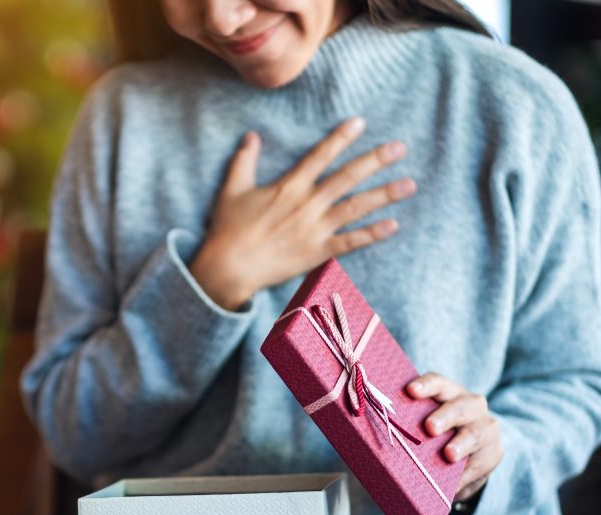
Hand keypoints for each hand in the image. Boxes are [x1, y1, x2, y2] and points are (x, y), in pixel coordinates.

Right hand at [190, 117, 416, 310]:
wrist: (228, 268)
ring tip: (409, 184)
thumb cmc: (228, 229)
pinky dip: (372, 234)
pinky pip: (350, 241)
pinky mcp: (317, 253)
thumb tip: (251, 135)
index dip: (341, 138)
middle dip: (376, 161)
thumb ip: (244, 160)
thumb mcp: (233, 189)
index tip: (361, 122)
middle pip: (348, 177)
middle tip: (400, 148)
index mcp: (289, 186)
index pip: (320, 155)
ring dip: (384, 195)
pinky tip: (393, 225)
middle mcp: (307, 204)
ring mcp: (315, 229)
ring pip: (356, 207)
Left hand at [406, 372, 502, 502]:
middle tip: (429, 428)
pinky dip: (466, 474)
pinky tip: (455, 483)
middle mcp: (470, 405)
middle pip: (459, 406)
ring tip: (448, 454)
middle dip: (444, 416)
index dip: (425, 385)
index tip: (410, 391)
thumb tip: (367, 432)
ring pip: (475, 433)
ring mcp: (485, 428)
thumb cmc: (435, 435)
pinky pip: (479, 463)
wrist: (468, 457)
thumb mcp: (423, 422)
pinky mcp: (493, 453)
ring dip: (461, 443)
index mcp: (448, 393)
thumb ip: (406, 422)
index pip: (437, 383)